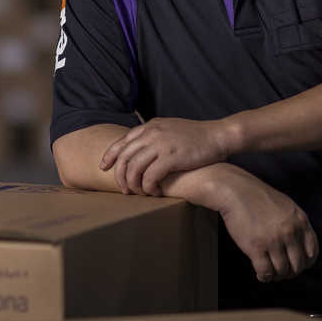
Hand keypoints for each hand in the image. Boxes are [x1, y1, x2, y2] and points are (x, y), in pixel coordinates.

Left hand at [99, 117, 229, 195]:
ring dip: (134, 185)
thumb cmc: (196, 137)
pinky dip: (148, 188)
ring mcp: (161, 145)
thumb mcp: (169, 129)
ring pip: (134, 169)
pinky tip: (154, 193)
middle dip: (120, 176)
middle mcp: (152, 134)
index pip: (122, 142)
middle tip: (124, 190)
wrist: (218, 136)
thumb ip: (154, 135)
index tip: (104, 168)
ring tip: (140, 193)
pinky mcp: (171, 157)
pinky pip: (150, 177)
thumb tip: (140, 148)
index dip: (110, 156)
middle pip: (124, 157)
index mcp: (150, 127)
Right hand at [214, 167, 318, 282]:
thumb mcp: (286, 206)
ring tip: (269, 272)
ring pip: (282, 271)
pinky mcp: (256, 247)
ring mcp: (273, 240)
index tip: (295, 265)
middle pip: (298, 265)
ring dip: (276, 275)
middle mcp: (290, 231)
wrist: (234, 190)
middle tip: (281, 272)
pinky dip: (264, 277)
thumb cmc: (257, 197)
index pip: (312, 253)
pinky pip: (265, 272)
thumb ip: (296, 224)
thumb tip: (301, 248)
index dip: (305, 263)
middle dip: (290, 272)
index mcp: (300, 221)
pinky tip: (260, 274)